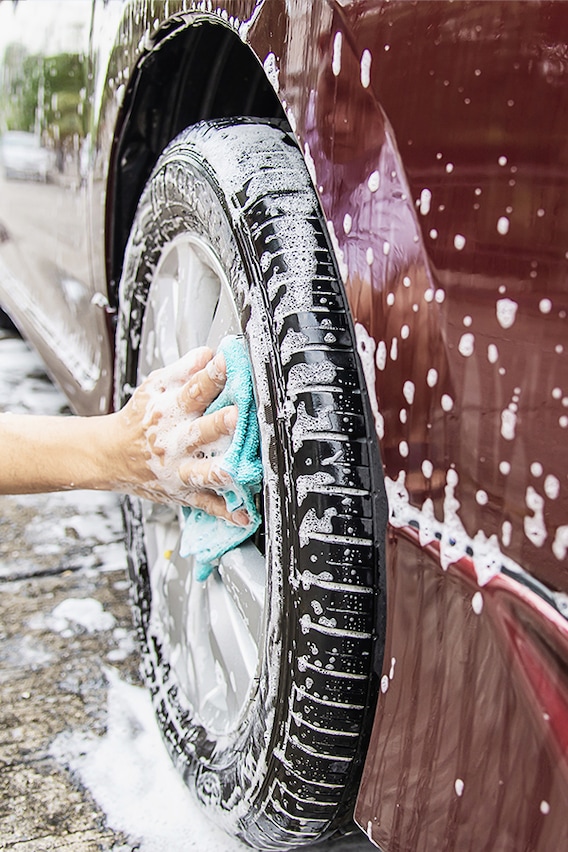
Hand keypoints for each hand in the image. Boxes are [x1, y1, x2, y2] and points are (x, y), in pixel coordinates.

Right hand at [112, 347, 248, 524]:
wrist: (110, 455)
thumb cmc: (139, 420)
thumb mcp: (155, 388)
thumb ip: (183, 371)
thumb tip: (208, 354)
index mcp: (170, 411)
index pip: (193, 390)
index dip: (211, 375)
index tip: (226, 363)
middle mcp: (175, 441)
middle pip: (200, 431)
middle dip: (220, 424)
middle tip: (238, 415)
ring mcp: (179, 469)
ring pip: (203, 472)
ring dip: (223, 470)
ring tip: (242, 470)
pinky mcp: (184, 492)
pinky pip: (207, 504)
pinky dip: (226, 512)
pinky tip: (244, 515)